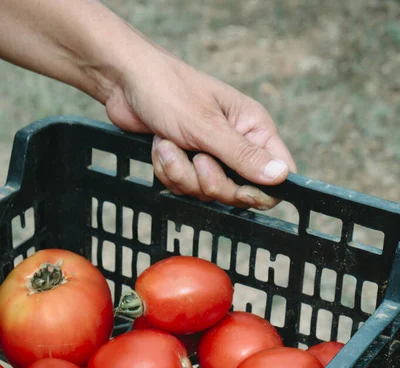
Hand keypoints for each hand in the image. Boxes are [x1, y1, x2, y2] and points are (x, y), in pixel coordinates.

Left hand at [105, 45, 295, 209]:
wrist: (125, 82)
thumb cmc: (168, 91)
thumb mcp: (207, 126)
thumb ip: (244, 156)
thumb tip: (281, 176)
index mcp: (253, 128)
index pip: (278, 172)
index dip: (260, 191)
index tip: (238, 189)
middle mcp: (236, 144)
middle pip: (238, 192)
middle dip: (209, 181)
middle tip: (196, 157)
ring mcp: (211, 156)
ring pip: (206, 192)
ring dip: (181, 173)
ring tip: (170, 144)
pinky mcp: (187, 164)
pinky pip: (184, 188)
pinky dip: (168, 171)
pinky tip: (161, 147)